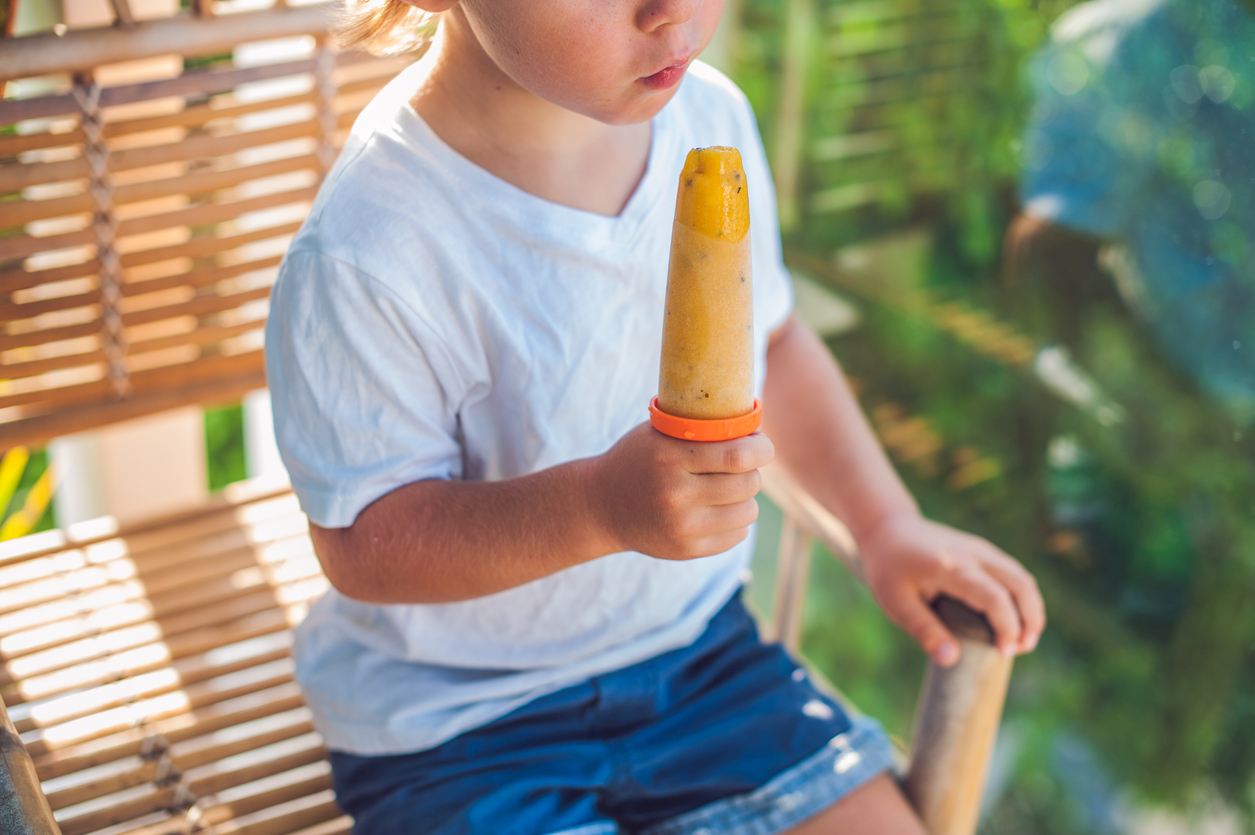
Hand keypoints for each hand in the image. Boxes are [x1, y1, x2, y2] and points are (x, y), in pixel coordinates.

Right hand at [589, 422, 773, 559]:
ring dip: (746, 498)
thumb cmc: (639, 459)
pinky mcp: (686, 550)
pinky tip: (718, 510)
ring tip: (730, 489)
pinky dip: (736, 520)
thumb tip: (756, 429)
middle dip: (753, 472)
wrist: (601, 506)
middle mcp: (676, 495)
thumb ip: (700, 428)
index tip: (763, 446)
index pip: (736, 456)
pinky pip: (736, 535)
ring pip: (747, 512)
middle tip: (744, 466)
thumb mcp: (660, 434)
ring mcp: (681, 528)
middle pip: (746, 484)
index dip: (760, 449)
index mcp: (670, 459)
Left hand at [858, 513, 1045, 666]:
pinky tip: (1016, 619)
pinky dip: (1022, 597)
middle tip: (1023, 649)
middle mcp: (973, 554)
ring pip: (1022, 577)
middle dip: (1031, 619)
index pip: (994, 597)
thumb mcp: (896, 602)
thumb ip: (924, 630)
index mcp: (951, 567)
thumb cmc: (888, 569)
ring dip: (1032, 608)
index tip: (1004, 653)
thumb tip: (952, 661)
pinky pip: (1013, 572)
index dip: (1007, 627)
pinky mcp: (983, 550)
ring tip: (1024, 640)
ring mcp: (981, 549)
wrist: (887, 529)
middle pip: (1020, 584)